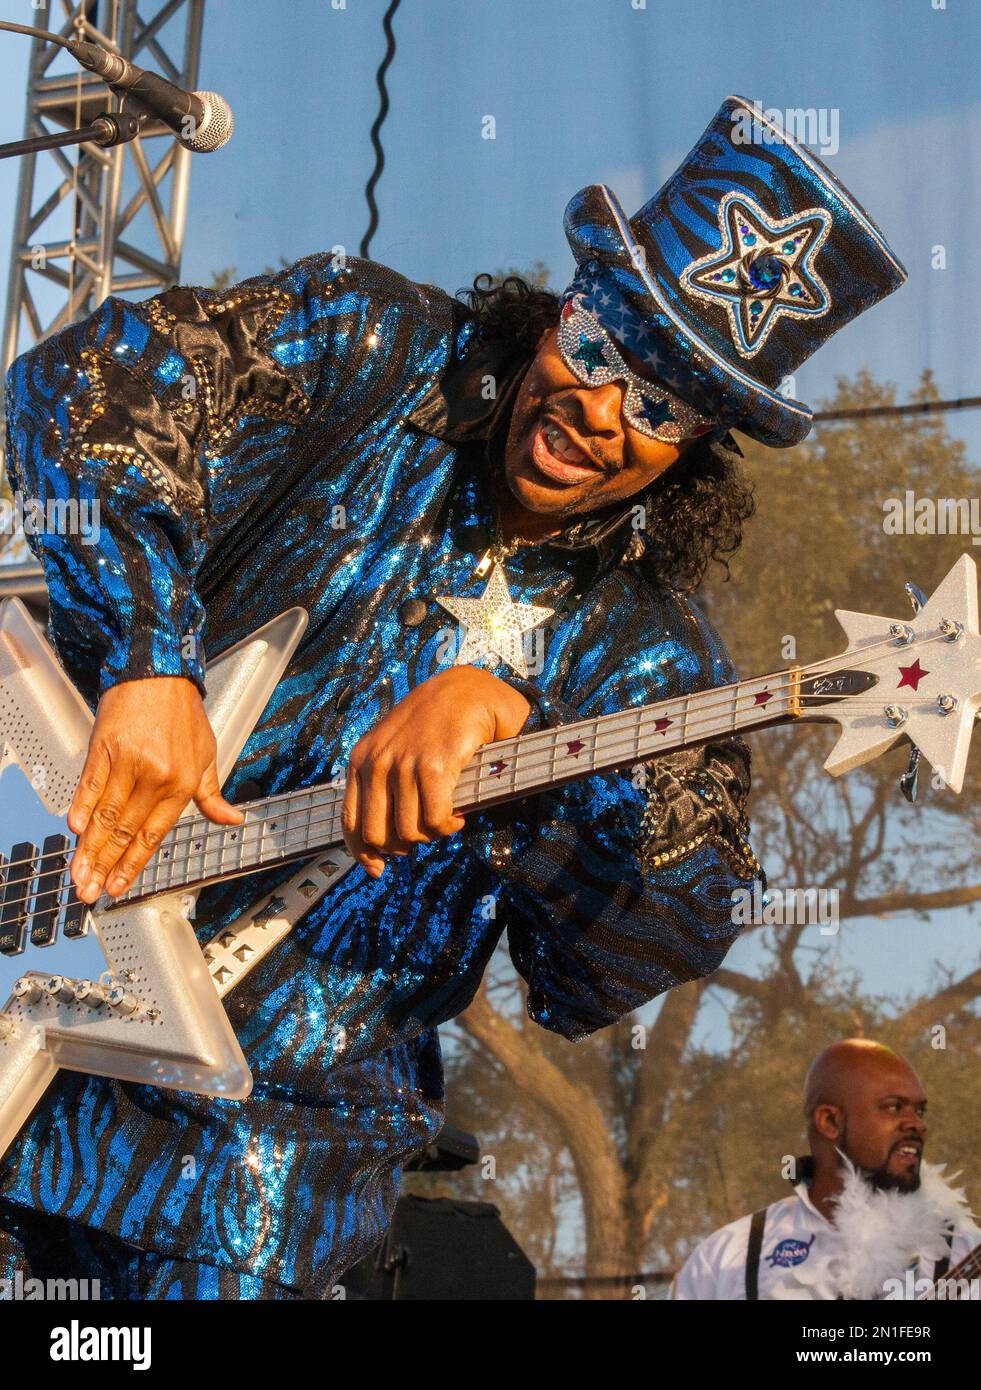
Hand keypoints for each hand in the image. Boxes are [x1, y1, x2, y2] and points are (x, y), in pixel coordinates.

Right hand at [68, 676, 243, 903]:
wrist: (160, 672)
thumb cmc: (183, 714)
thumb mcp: (207, 755)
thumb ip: (212, 795)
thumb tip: (232, 821)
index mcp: (182, 784)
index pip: (154, 835)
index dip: (134, 864)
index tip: (118, 887)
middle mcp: (156, 776)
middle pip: (125, 831)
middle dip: (105, 866)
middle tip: (88, 892)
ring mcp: (129, 761)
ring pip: (105, 814)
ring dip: (89, 848)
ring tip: (77, 873)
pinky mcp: (105, 746)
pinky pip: (91, 783)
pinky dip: (82, 806)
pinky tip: (75, 830)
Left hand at [342, 666, 531, 876]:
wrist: (467, 690)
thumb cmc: (433, 721)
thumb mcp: (394, 747)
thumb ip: (382, 783)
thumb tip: (384, 838)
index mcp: (360, 760)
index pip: (350, 822)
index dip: (362, 853)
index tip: (377, 869)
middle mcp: (376, 762)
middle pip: (377, 834)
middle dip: (402, 846)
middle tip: (424, 836)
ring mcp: (404, 764)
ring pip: (408, 832)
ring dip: (430, 836)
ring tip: (445, 820)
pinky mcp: (435, 767)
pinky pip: (435, 820)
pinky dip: (448, 827)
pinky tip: (458, 817)